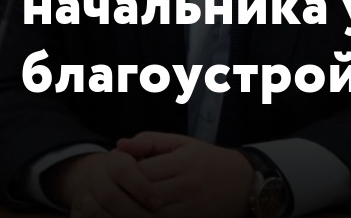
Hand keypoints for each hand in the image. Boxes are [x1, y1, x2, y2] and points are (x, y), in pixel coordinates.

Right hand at [45, 151, 160, 217]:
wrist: (117, 185)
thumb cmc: (148, 167)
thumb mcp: (152, 152)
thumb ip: (146, 143)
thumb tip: (122, 143)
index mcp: (114, 159)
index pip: (122, 169)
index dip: (141, 187)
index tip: (158, 202)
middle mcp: (94, 176)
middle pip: (109, 195)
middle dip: (133, 210)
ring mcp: (82, 196)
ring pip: (93, 212)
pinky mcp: (76, 213)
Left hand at [115, 132, 251, 217]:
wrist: (243, 184)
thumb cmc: (208, 161)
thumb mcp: (183, 144)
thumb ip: (150, 141)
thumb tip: (119, 145)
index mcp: (183, 162)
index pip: (139, 170)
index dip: (119, 170)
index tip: (115, 167)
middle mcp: (186, 186)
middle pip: (139, 194)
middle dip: (117, 192)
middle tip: (107, 188)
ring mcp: (188, 208)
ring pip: (144, 215)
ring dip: (124, 210)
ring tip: (114, 202)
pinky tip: (131, 212)